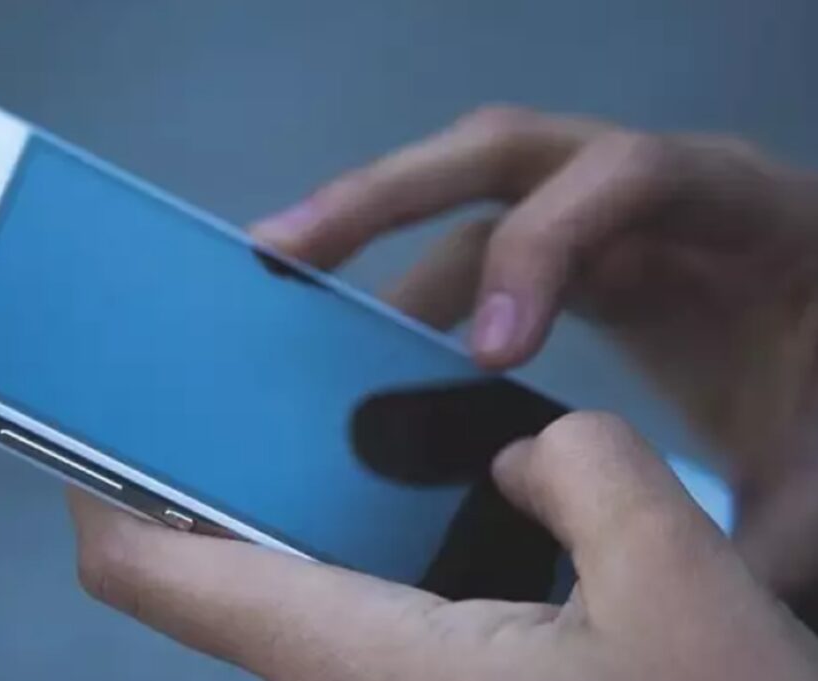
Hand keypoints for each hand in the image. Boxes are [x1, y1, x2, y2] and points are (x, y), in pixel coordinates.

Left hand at [69, 413, 817, 679]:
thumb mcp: (676, 584)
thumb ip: (590, 473)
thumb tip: (528, 455)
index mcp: (366, 659)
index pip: (159, 576)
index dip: (103, 489)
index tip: (89, 416)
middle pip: (219, 575)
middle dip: (215, 470)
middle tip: (238, 376)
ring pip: (295, 591)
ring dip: (301, 502)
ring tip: (337, 411)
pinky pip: (360, 610)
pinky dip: (365, 544)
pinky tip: (426, 492)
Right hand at [251, 106, 817, 599]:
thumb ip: (759, 531)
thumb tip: (672, 619)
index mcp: (738, 208)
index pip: (627, 177)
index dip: (544, 245)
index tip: (485, 358)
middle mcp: (651, 186)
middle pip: (505, 152)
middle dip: (388, 195)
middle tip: (286, 250)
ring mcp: (601, 208)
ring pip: (470, 193)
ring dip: (373, 229)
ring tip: (285, 279)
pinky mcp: (570, 245)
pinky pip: (475, 242)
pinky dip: (410, 279)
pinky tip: (362, 332)